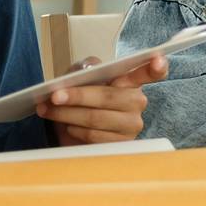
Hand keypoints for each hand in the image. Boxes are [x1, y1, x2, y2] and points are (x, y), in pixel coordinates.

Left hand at [37, 54, 167, 144]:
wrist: (71, 126)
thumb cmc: (81, 96)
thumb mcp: (80, 75)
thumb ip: (85, 66)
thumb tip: (89, 69)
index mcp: (132, 81)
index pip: (152, 72)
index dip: (157, 66)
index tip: (158, 59)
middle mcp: (137, 102)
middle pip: (108, 97)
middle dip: (78, 96)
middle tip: (54, 96)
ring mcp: (131, 125)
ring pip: (95, 118)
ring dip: (66, 114)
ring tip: (48, 110)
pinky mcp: (119, 146)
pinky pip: (93, 137)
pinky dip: (74, 130)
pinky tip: (67, 126)